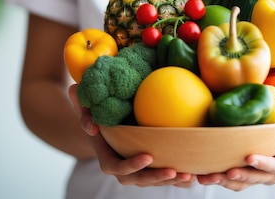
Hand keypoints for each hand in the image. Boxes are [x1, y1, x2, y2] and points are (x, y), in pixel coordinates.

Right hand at [68, 84, 195, 186]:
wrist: (108, 127)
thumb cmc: (98, 115)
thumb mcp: (86, 108)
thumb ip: (81, 101)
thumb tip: (75, 91)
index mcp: (108, 159)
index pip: (118, 168)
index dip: (132, 165)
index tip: (148, 155)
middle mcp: (124, 170)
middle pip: (140, 180)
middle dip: (157, 179)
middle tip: (174, 171)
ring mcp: (140, 172)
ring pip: (156, 182)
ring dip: (173, 181)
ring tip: (190, 175)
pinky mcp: (154, 169)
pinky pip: (168, 177)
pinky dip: (182, 177)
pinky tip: (199, 171)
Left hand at [197, 90, 274, 190]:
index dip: (274, 160)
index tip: (268, 150)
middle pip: (265, 176)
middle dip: (250, 173)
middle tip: (236, 167)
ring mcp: (262, 174)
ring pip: (246, 181)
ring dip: (228, 181)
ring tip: (211, 176)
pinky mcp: (248, 172)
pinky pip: (233, 180)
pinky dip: (218, 178)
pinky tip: (201, 174)